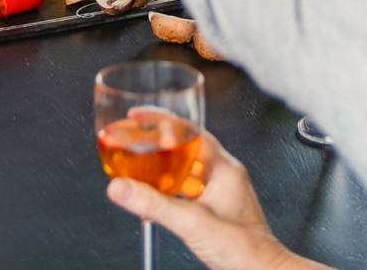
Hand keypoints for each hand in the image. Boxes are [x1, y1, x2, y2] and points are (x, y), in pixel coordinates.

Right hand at [108, 132, 322, 269]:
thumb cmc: (245, 249)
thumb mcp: (192, 222)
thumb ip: (155, 204)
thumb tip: (122, 189)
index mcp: (224, 167)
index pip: (190, 131)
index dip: (162, 121)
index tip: (140, 116)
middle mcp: (225, 175)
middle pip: (186, 149)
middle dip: (158, 146)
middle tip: (136, 142)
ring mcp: (223, 193)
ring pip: (186, 171)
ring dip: (163, 170)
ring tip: (140, 171)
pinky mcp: (219, 211)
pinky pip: (189, 192)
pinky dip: (171, 193)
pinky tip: (158, 203)